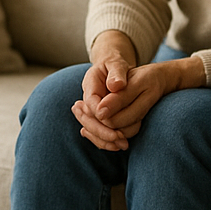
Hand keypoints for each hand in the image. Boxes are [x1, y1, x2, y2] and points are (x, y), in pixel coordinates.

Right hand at [73, 32, 136, 150]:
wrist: (113, 66)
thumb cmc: (116, 64)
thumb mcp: (117, 64)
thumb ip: (117, 73)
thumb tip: (116, 86)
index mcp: (89, 83)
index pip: (90, 103)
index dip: (101, 115)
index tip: (114, 126)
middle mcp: (87, 98)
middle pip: (88, 119)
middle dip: (102, 131)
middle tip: (120, 140)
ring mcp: (91, 109)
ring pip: (91, 128)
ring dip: (105, 139)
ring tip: (123, 145)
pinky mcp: (98, 116)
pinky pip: (98, 130)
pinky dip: (107, 139)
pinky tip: (120, 144)